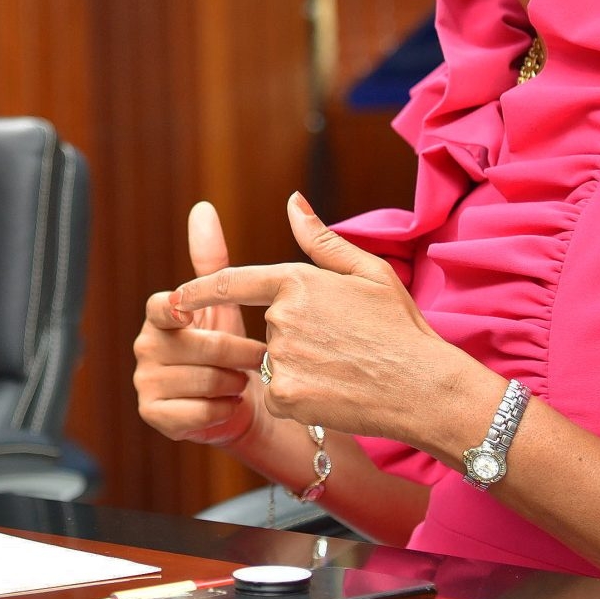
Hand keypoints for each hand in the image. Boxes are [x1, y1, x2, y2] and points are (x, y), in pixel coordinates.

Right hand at [133, 201, 267, 448]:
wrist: (237, 404)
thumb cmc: (230, 347)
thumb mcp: (224, 300)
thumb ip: (212, 258)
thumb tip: (202, 207)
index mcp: (158, 314)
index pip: (163, 306)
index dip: (182, 309)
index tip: (200, 316)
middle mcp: (144, 346)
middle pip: (200, 347)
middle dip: (239, 355)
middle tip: (260, 358)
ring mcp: (145, 382)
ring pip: (204, 380)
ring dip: (235, 383)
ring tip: (243, 380)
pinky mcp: (154, 415)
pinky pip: (199, 411)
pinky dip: (224, 409)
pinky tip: (228, 404)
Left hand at [173, 193, 478, 446]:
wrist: (424, 389)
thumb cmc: (400, 327)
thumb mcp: (368, 272)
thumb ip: (321, 239)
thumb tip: (292, 202)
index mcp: (296, 281)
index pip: (232, 282)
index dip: (198, 290)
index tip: (175, 297)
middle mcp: (282, 317)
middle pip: (270, 325)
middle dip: (296, 332)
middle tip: (343, 343)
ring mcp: (282, 358)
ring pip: (275, 360)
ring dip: (299, 365)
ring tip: (345, 368)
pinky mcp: (285, 396)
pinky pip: (280, 393)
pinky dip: (302, 395)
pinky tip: (337, 392)